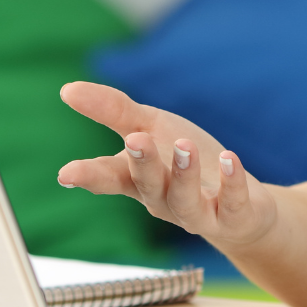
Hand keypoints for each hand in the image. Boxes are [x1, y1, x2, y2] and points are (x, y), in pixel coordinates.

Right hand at [57, 81, 277, 249]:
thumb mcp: (152, 129)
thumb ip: (113, 111)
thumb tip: (66, 89)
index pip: (109, 177)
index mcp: (139, 179)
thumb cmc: (185, 166)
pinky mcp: (233, 217)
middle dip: (142, 164)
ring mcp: (198, 213)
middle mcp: (163, 200)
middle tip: (136, 139)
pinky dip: (231, 182)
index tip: (66, 174)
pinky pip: (231, 202)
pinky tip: (230, 158)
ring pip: (185, 200)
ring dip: (184, 173)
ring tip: (184, 146)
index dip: (88, 176)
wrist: (240, 210)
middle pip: (148, 185)